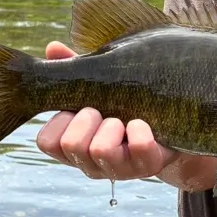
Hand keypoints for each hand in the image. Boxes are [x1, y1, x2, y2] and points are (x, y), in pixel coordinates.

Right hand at [35, 41, 186, 183]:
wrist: (169, 123)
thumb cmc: (122, 104)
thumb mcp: (95, 87)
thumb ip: (73, 68)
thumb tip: (52, 47)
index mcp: (72, 146)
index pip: (47, 142)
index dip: (57, 121)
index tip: (73, 108)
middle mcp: (90, 163)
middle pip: (71, 144)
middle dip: (85, 119)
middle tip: (98, 110)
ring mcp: (118, 169)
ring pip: (101, 149)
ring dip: (111, 125)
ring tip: (120, 119)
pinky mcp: (147, 166)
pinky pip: (139, 147)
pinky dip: (140, 130)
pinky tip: (141, 123)